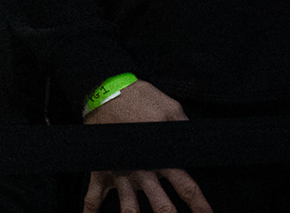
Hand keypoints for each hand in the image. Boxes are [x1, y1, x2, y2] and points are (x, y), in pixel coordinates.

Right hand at [82, 80, 211, 212]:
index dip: (199, 205)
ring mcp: (119, 173)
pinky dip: (90, 211)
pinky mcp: (100, 169)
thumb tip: (196, 143)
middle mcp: (142, 171)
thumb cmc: (139, 98)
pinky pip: (93, 196)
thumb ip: (184, 128)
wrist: (105, 90)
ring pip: (129, 209)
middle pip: (161, 206)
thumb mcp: (171, 108)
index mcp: (162, 157)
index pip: (186, 187)